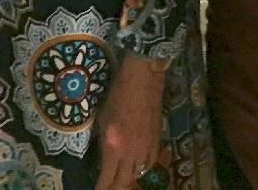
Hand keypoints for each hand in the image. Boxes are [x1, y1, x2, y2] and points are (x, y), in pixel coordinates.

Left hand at [95, 56, 164, 189]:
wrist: (142, 79)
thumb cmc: (117, 95)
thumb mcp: (102, 121)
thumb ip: (103, 143)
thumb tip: (104, 158)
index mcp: (113, 148)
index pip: (106, 179)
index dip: (100, 188)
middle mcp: (130, 153)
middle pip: (123, 182)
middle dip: (114, 189)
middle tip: (108, 189)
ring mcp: (146, 148)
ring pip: (138, 174)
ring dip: (128, 179)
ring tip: (122, 180)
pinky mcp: (156, 140)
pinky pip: (149, 162)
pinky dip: (142, 168)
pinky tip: (138, 166)